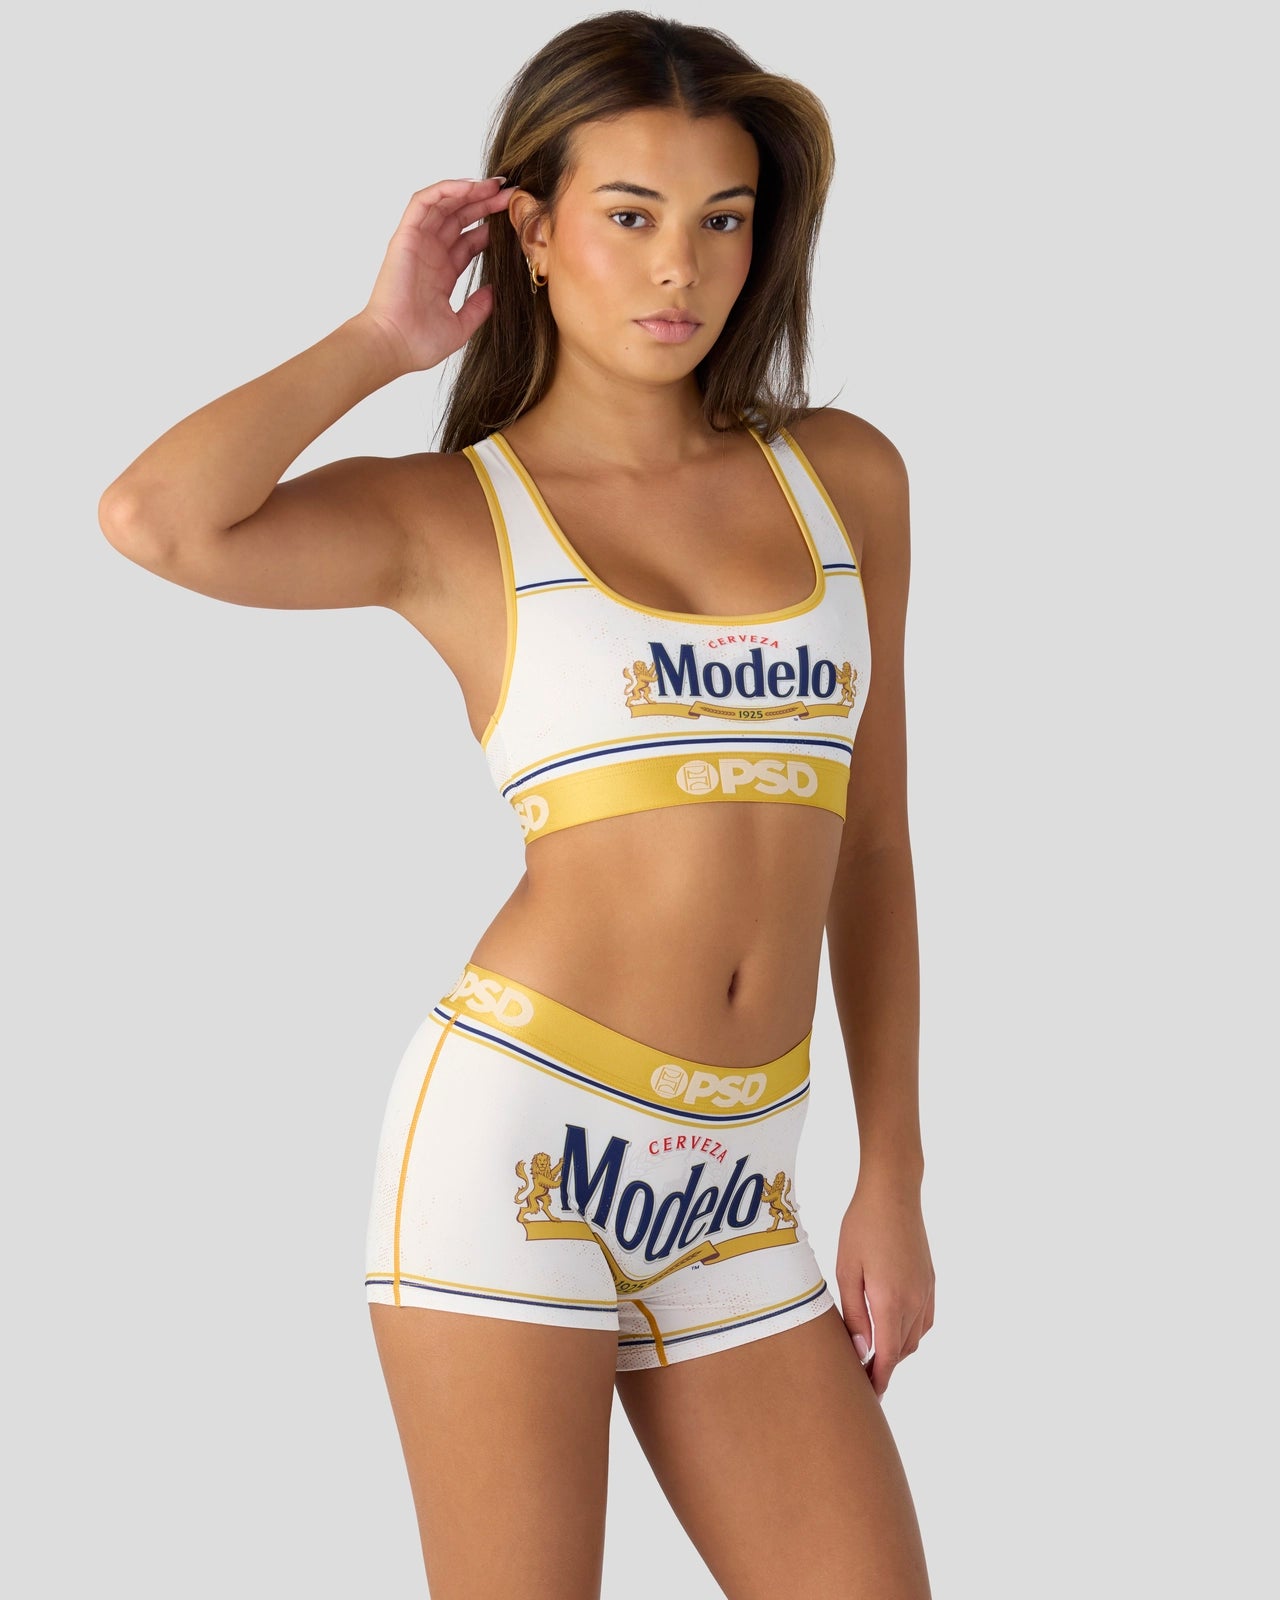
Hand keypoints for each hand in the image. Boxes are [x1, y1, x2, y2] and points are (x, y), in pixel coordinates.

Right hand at [356, 178, 512, 375]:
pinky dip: (444, 190)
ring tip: (495, 185)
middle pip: (460, 218)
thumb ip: (478, 308)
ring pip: (444, 204)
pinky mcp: (405, 237)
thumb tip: (495, 291)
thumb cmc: (420, 342)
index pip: (470, 241)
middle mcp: (430, 254)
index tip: (513, 222)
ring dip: (469, 191)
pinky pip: (423, 202)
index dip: (490, 227)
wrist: (395, 345)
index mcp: (442, 273)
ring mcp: (417, 243)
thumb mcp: (461, 326)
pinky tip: (469, 187)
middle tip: (510, 195)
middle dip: (485, 203)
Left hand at [834, 1172, 933, 1400]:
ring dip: (897, 1351)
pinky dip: (910, 1332)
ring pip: (915, 1337)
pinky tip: (894, 1327)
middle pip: (902, 1351)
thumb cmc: (862, 1226)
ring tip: (873, 1354)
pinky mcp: (930, 1280)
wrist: (893, 1192)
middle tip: (862, 1377)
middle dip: (885, 1369)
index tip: (867, 1398)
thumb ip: (855, 1314)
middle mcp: (915, 1301)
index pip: (888, 1357)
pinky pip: (924, 1320)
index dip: (878, 1381)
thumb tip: (862, 1350)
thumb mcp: (847, 1270)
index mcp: (891, 1301)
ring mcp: (926, 1291)